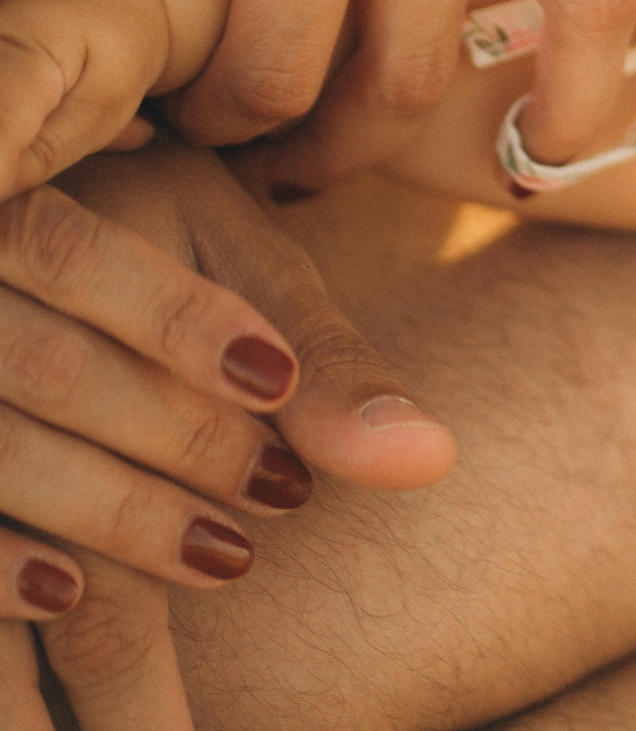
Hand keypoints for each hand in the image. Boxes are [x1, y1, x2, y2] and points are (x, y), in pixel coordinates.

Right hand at [1, 144, 455, 727]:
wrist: (56, 244)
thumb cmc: (168, 260)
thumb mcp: (246, 270)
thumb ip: (324, 354)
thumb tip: (429, 460)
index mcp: (38, 205)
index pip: (78, 254)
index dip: (175, 319)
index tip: (277, 382)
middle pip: (46, 365)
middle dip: (176, 437)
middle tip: (284, 491)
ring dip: (112, 513)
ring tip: (227, 555)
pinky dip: (2, 563)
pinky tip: (74, 595)